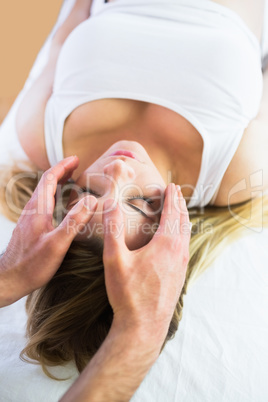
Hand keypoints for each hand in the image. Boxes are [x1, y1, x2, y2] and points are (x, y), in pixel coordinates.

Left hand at [0, 156, 96, 306]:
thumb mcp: (58, 244)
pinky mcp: (29, 228)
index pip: (49, 178)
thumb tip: (91, 200)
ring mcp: (29, 219)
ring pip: (43, 194)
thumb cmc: (31, 265)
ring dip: (57, 183)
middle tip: (76, 166)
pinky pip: (42, 204)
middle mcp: (31, 210)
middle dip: (61, 171)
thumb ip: (74, 221)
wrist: (8, 280)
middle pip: (45, 183)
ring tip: (71, 181)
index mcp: (38, 209)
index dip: (63, 166)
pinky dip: (54, 196)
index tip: (76, 159)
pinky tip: (61, 206)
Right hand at [102, 183, 190, 345]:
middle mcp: (179, 252)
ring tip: (179, 210)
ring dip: (183, 219)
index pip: (173, 212)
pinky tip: (177, 239)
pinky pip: (185, 247)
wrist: (143, 328)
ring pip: (186, 235)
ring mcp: (182, 265)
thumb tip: (111, 203)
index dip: (172, 197)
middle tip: (177, 192)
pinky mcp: (180, 276)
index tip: (172, 185)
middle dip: (180, 204)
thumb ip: (112, 229)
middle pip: (183, 221)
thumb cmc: (128, 294)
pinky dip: (183, 234)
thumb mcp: (114, 260)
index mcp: (166, 244)